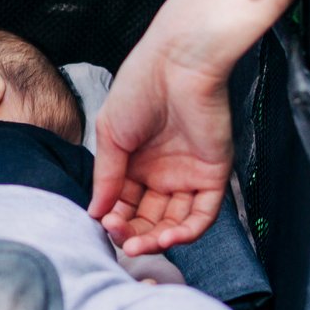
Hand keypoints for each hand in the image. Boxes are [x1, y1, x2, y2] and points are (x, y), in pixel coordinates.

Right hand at [90, 17, 238, 256]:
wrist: (177, 64)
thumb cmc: (139, 87)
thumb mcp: (110, 134)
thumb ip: (106, 177)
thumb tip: (95, 212)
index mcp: (135, 161)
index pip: (125, 204)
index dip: (115, 219)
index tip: (103, 225)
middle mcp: (162, 171)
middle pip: (148, 218)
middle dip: (133, 233)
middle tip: (120, 239)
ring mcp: (188, 175)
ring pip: (174, 222)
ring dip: (157, 240)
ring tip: (139, 245)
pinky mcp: (213, 175)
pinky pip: (203, 214)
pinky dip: (186, 232)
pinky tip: (167, 237)